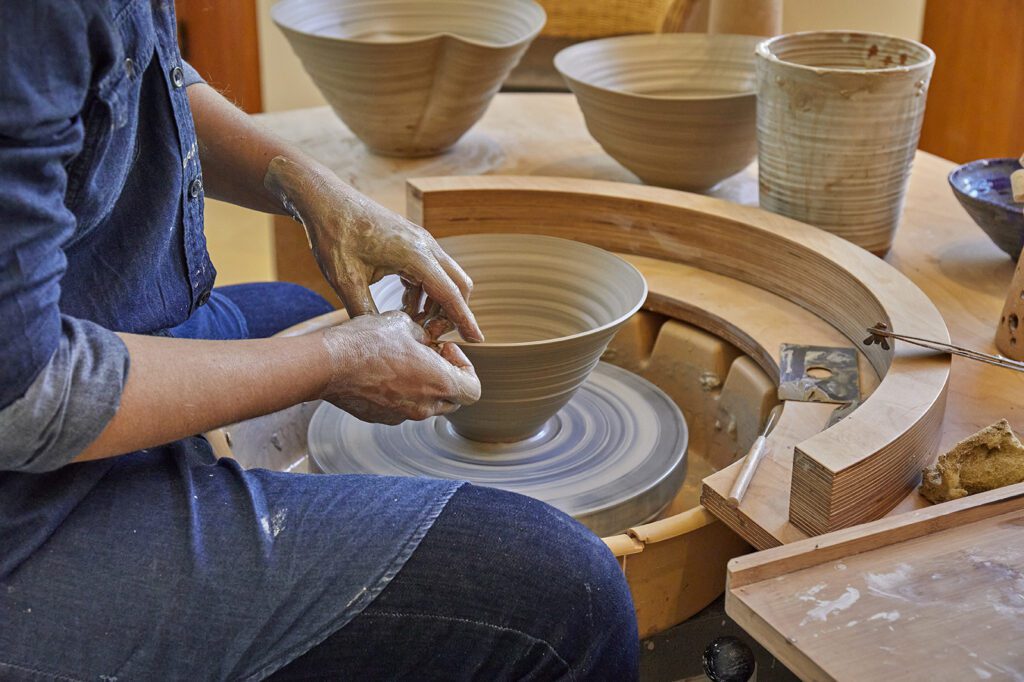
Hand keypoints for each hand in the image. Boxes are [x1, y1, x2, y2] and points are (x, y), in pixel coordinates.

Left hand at [264, 156, 483, 341]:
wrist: (325, 200)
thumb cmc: (334, 235)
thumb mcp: (345, 281)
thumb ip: (365, 313)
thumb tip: (381, 341)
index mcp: (414, 254)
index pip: (450, 293)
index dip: (464, 319)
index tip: (478, 340)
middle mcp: (425, 245)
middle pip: (458, 285)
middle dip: (451, 314)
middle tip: (428, 335)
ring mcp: (421, 241)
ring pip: (447, 278)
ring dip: (437, 304)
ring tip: (412, 323)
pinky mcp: (412, 241)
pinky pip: (432, 271)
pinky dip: (426, 292)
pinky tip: (403, 306)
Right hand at [320, 311, 480, 424]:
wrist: (329, 364)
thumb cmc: (369, 341)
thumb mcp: (405, 324)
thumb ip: (424, 336)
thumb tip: (425, 340)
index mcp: (439, 383)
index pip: (473, 390)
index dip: (466, 368)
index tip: (445, 351)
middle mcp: (424, 406)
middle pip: (452, 400)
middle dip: (446, 377)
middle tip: (428, 355)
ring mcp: (402, 416)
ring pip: (425, 405)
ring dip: (422, 385)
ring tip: (402, 360)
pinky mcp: (381, 418)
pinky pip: (401, 408)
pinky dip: (400, 393)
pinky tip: (381, 371)